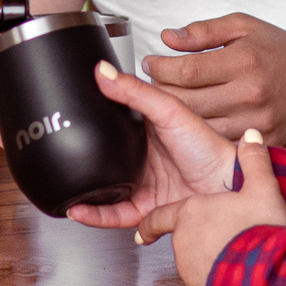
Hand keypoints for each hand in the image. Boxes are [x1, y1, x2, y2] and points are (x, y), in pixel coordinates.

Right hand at [62, 60, 241, 231]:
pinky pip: (113, 214)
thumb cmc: (209, 146)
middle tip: (57, 160)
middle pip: (103, 162)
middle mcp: (141, 159)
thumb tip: (102, 71)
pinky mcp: (146, 208)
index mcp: (144, 133)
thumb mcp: (168, 110)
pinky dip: (94, 214)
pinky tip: (80, 210)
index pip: (109, 127)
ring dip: (83, 194)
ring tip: (62, 192)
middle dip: (80, 165)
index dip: (88, 125)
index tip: (65, 122)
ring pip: (104, 191)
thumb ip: (134, 92)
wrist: (228, 184)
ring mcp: (143, 184)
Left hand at [136, 128, 285, 285]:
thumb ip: (253, 162)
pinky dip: (213, 278)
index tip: (143, 231)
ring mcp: (189, 267)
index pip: (160, 216)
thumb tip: (251, 137)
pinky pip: (203, 282)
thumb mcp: (262, 190)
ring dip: (206, 259)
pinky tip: (234, 274)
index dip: (152, 223)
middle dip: (196, 240)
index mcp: (191, 212)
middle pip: (182, 239)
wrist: (269, 276)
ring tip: (232, 255)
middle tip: (219, 238)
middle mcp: (183, 240)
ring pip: (192, 262)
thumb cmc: (262, 231)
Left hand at [143, 14, 285, 140]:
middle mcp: (249, 94)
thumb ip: (203, 31)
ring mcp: (256, 122)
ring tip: (171, 101)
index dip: (160, 69)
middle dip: (162, 92)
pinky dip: (202, 134)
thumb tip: (168, 38)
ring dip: (177, 115)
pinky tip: (194, 122)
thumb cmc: (282, 51)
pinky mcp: (263, 142)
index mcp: (243, 62)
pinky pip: (221, 142)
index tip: (151, 64)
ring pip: (200, 127)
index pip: (185, 71)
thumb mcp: (244, 26)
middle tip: (155, 83)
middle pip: (187, 102)